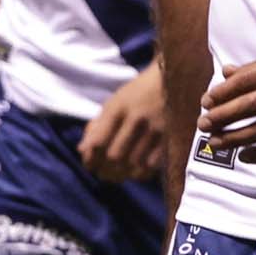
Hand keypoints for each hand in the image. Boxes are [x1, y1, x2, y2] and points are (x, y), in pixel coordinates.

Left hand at [78, 64, 167, 183]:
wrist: (173, 79)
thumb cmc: (138, 93)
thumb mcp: (115, 102)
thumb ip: (98, 125)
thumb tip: (82, 150)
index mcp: (118, 107)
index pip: (98, 141)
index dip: (90, 158)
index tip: (89, 164)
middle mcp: (136, 118)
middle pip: (115, 155)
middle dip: (105, 169)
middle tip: (102, 173)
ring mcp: (155, 128)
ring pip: (133, 163)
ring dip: (122, 173)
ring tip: (117, 175)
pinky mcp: (170, 137)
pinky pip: (152, 164)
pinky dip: (140, 172)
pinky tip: (135, 171)